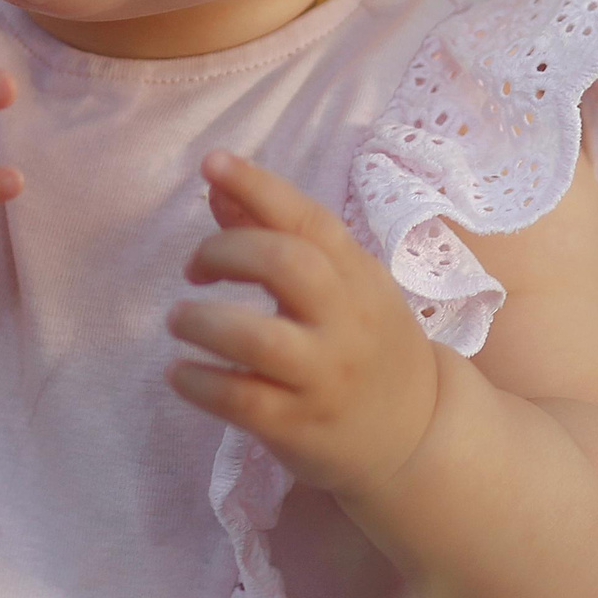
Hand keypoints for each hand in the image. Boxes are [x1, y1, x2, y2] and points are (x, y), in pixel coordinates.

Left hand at [165, 151, 439, 497]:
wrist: (417, 434)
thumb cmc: (365, 343)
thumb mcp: (340, 285)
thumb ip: (278, 236)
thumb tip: (218, 185)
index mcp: (358, 276)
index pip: (310, 220)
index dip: (259, 186)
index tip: (212, 162)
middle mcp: (347, 321)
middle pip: (286, 265)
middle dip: (224, 253)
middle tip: (193, 268)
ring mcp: (325, 375)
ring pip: (257, 338)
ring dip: (202, 321)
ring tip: (179, 319)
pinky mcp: (299, 425)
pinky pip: (240, 398)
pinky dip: (198, 382)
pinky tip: (179, 373)